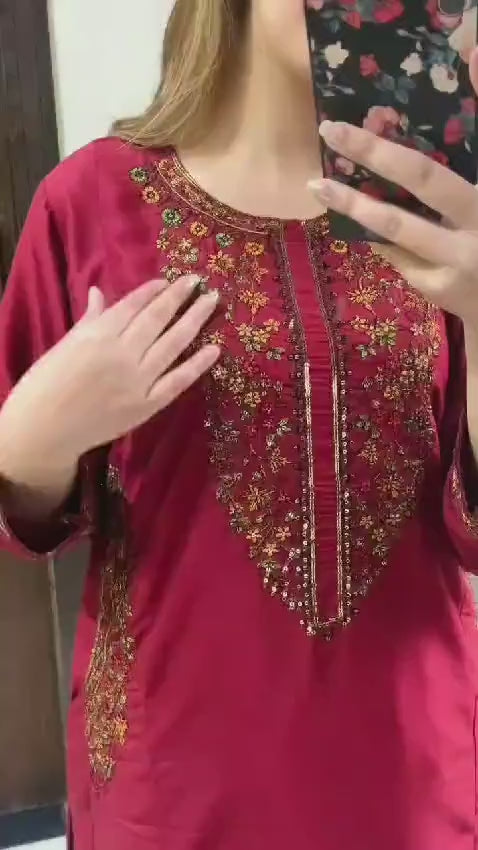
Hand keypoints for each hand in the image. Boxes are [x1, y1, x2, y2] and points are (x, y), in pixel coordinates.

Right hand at [0, 275, 219, 468]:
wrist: (46, 429)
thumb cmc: (48, 384)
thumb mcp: (66, 345)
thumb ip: (90, 319)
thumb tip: (98, 292)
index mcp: (98, 334)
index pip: (133, 305)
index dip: (153, 291)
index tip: (169, 281)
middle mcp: (121, 353)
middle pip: (157, 319)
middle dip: (179, 297)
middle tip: (197, 280)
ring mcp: (137, 380)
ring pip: (172, 344)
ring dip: (194, 320)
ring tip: (212, 301)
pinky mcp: (147, 405)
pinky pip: (177, 381)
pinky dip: (197, 365)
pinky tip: (214, 349)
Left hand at [309, 49, 477, 325]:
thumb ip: (469, 146)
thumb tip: (471, 60)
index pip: (432, 168)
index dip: (392, 145)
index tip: (359, 119)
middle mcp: (472, 230)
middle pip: (419, 182)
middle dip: (373, 153)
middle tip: (331, 130)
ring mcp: (453, 264)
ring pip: (397, 229)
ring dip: (355, 206)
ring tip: (319, 186)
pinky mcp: (437, 289)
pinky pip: (399, 256)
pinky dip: (378, 234)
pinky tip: (357, 218)